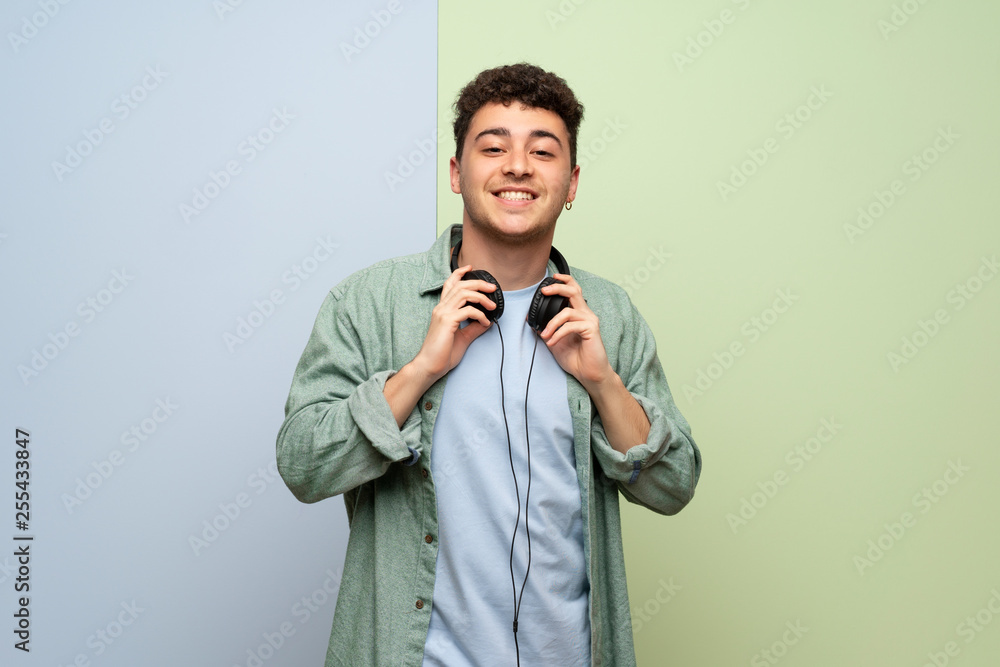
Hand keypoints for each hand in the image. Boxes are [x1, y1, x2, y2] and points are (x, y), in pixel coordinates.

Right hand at [410, 265, 496, 382]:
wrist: (430, 366)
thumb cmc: (442, 353)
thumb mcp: (462, 337)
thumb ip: (474, 327)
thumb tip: (487, 321)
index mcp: (442, 309)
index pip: (449, 284)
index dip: (459, 273)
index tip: (470, 268)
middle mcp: (441, 308)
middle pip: (460, 285)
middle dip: (478, 283)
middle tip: (492, 288)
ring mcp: (443, 313)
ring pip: (464, 293)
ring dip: (482, 297)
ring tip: (492, 305)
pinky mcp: (447, 321)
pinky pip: (468, 311)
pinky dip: (480, 314)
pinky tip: (485, 322)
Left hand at [534, 274, 613, 387]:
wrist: (588, 374)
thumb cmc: (575, 358)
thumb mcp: (555, 341)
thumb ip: (547, 329)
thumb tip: (532, 321)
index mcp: (578, 314)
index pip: (574, 290)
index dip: (564, 281)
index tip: (552, 278)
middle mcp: (586, 314)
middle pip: (574, 291)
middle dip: (557, 288)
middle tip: (544, 291)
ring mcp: (590, 321)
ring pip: (567, 311)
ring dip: (551, 323)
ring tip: (545, 335)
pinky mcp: (592, 330)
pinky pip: (570, 325)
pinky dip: (557, 333)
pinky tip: (551, 342)